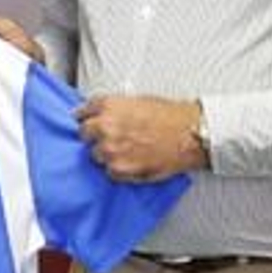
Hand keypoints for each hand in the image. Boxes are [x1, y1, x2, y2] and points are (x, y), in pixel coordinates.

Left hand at [74, 95, 205, 181]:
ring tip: (127, 151)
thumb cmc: (171, 116)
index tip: (87, 121)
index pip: (81, 113)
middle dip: (95, 136)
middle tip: (112, 138)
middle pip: (84, 135)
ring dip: (107, 154)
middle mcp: (105, 127)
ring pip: (96, 155)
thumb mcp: (138, 100)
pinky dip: (118, 169)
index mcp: (108, 106)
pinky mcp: (119, 169)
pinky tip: (134, 161)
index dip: (86, 118)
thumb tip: (102, 114)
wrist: (190, 134)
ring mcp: (110, 150)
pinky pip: (109, 172)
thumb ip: (115, 108)